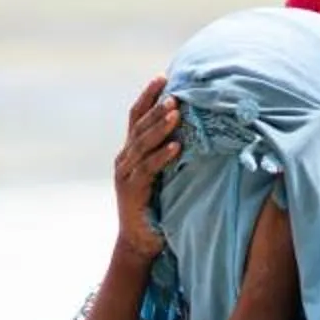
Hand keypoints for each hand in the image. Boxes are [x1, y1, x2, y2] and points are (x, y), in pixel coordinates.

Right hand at [111, 75, 178, 262]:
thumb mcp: (163, 174)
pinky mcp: (131, 191)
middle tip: (174, 93)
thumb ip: (169, 153)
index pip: (137, 117)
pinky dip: (162, 156)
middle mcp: (124, 159)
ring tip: (176, 113)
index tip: (163, 77)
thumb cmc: (158, 206)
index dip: (148, 97)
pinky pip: (147, 169)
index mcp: (131, 151)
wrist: (140, 241)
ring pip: (142, 145)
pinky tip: (176, 146)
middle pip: (139, 126)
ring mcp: (125, 175)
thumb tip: (194, 130)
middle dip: (157, 108)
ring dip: (160, 127)